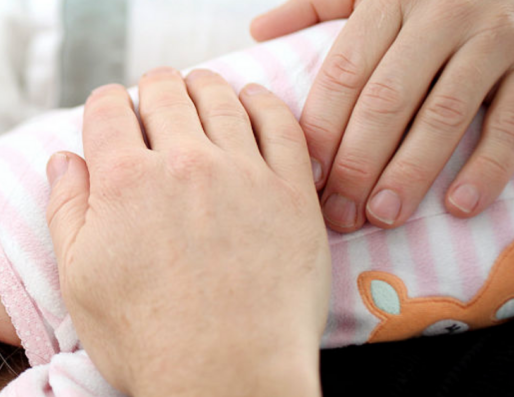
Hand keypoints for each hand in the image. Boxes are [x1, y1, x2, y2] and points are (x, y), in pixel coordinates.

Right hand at [45, 68, 329, 396]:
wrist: (227, 376)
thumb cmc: (146, 339)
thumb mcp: (78, 279)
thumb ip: (66, 209)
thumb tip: (63, 159)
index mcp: (125, 180)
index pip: (108, 107)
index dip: (106, 106)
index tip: (113, 119)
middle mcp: (184, 163)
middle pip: (164, 90)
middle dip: (152, 90)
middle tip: (155, 106)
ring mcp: (243, 173)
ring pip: (220, 96)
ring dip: (202, 87)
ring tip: (199, 93)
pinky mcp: (291, 192)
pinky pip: (281, 123)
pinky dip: (262, 102)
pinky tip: (251, 102)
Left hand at [251, 0, 513, 231]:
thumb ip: (317, 6)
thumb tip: (260, 31)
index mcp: (389, 0)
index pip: (345, 72)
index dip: (325, 128)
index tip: (308, 177)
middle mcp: (439, 17)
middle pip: (387, 101)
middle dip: (358, 163)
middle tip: (339, 214)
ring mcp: (490, 40)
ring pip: (443, 116)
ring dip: (410, 172)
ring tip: (382, 216)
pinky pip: (510, 122)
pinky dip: (487, 166)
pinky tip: (459, 205)